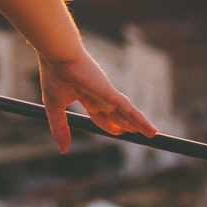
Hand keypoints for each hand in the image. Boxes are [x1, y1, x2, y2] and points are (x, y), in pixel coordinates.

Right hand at [38, 53, 157, 153]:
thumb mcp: (54, 107)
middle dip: (126, 124)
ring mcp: (107, 94)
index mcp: (85, 95)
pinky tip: (151, 130)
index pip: (100, 114)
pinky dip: (141, 121)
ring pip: (127, 114)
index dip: (108, 124)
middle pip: (116, 114)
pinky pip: (130, 111)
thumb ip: (59, 128)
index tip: (117, 132)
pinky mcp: (112, 94)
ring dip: (139, 124)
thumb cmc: (54, 75)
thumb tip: (63, 150)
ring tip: (151, 133)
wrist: (58, 56)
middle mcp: (99, 95)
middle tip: (136, 134)